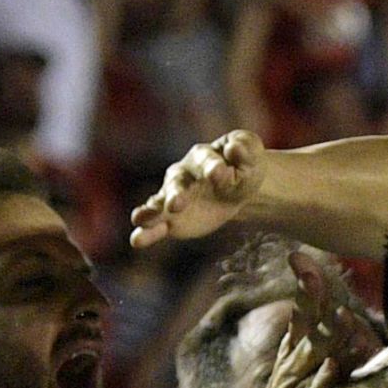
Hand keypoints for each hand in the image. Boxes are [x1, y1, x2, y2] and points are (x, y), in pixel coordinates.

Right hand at [130, 130, 266, 247]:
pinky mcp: (172, 219)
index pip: (207, 161)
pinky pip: (156, 226)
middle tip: (177, 204)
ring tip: (139, 220)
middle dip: (176, 193)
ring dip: (150, 212)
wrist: (238, 189)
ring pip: (159, 204)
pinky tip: (136, 240)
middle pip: (177, 183)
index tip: (221, 173)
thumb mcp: (250, 153)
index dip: (213, 167)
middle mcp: (182, 175)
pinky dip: (146, 233)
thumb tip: (234, 147)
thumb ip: (244, 148)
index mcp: (203, 156)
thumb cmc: (244, 165)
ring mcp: (173, 197)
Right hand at [259, 251, 384, 387]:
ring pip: (315, 354)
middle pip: (307, 326)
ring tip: (345, 316)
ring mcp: (296, 382)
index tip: (302, 262)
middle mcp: (294, 359)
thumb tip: (304, 267)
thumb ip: (313, 316)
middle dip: (313, 300)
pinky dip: (325, 378)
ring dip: (331, 334)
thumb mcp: (306, 353)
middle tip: (322, 277)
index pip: (301, 310)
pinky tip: (334, 364)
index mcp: (294, 344)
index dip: (305, 288)